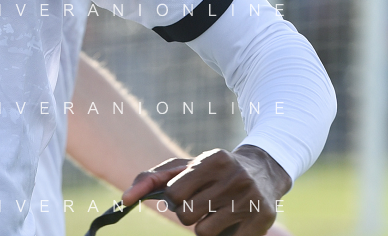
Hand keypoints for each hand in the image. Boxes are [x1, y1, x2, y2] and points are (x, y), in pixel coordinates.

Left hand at [122, 146, 290, 234]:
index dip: (175, 198)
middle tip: (203, 203)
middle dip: (189, 213)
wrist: (262, 171)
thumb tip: (125, 199)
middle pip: (187, 215)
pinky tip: (233, 221)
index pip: (174, 193)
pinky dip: (224, 235)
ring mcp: (250, 199)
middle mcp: (234, 177)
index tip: (186, 193)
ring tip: (217, 212)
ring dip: (205, 226)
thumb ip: (151, 179)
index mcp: (212, 159)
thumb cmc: (212, 171)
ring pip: (204, 231)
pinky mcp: (262, 219)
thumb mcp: (184, 166)